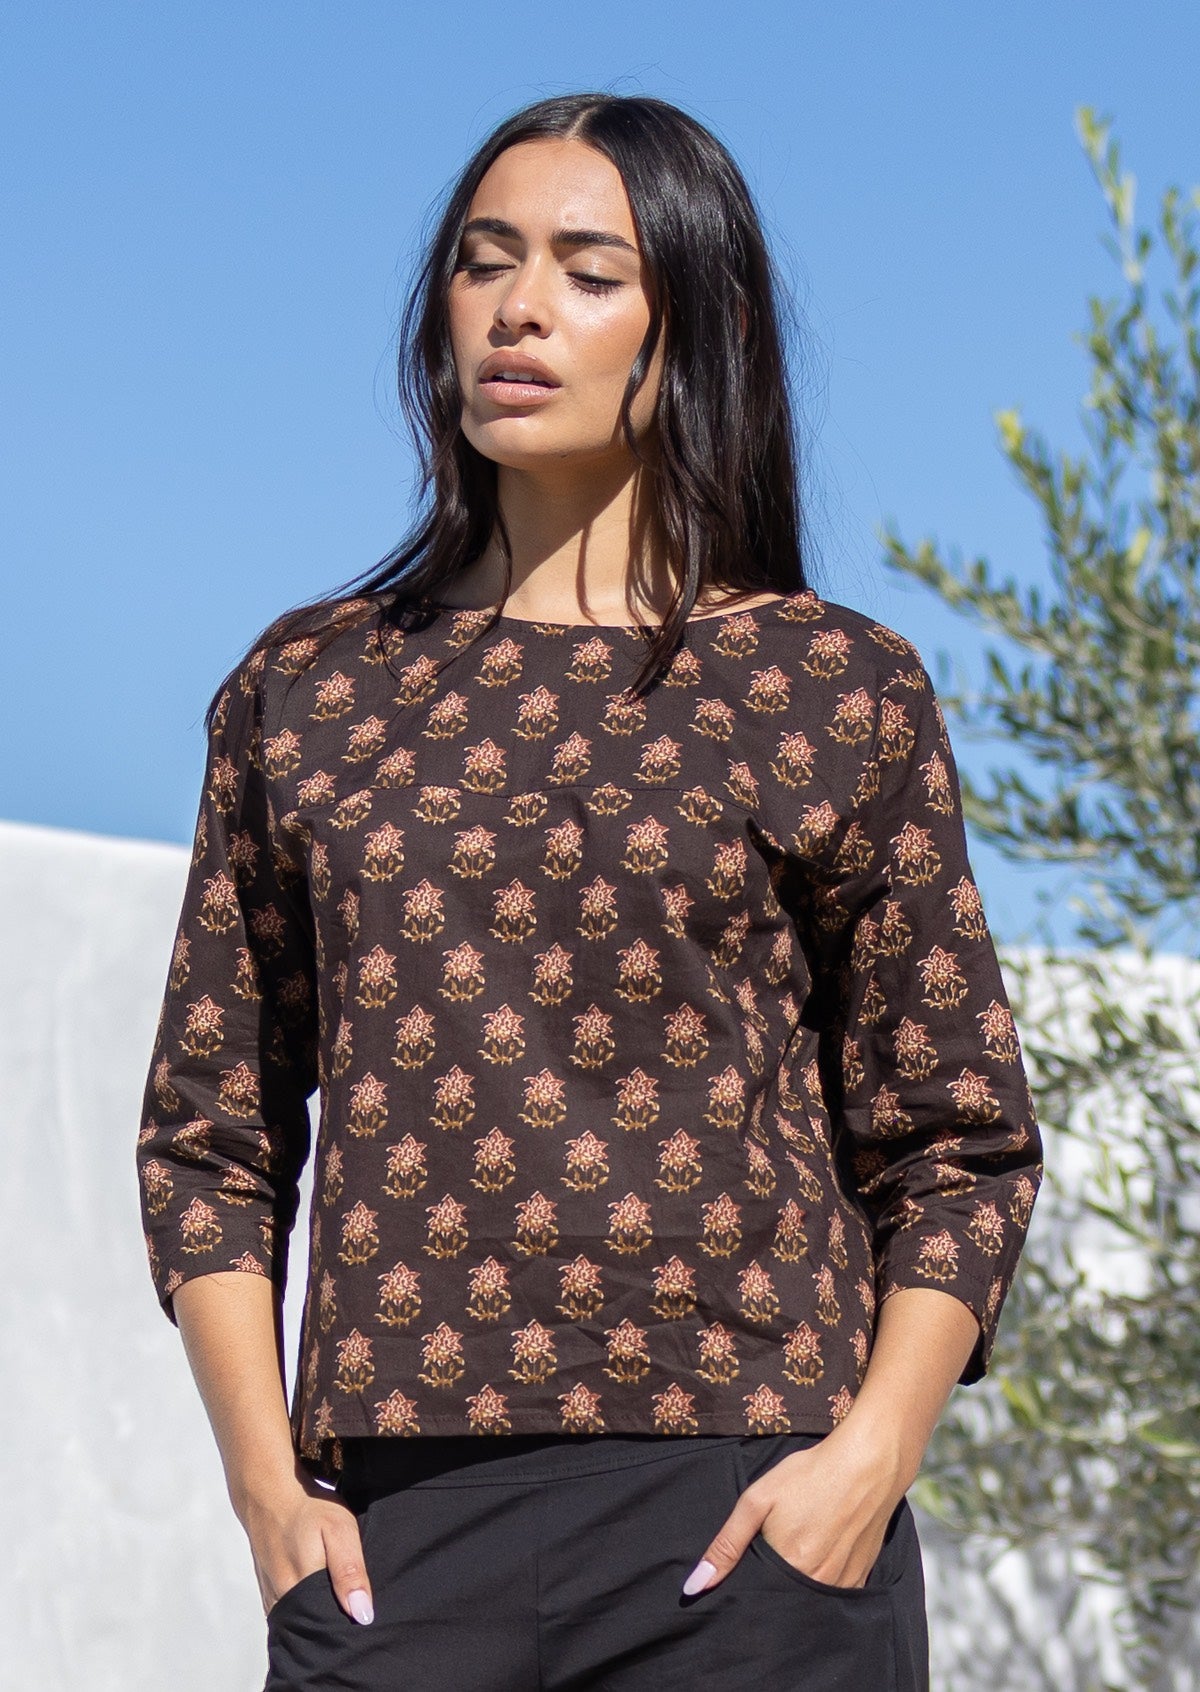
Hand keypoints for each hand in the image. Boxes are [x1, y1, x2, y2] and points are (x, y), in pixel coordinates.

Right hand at [238, 1471, 374, 1624]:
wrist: (269, 1493)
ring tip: (333, 1592)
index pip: (327, 1627)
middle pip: (313, 1625)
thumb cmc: (308, 1509)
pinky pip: (288, 1609)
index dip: (346, 1624)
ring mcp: (272, 1596)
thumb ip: (350, 1572)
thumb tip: (362, 1614)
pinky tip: (314, 1588)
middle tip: (350, 1600)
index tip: (361, 1616)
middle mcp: (281, 1601)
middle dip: (332, 1620)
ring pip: (299, 1618)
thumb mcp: (339, 1532)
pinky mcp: (267, 1589)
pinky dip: (302, 1605)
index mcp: (300, 1591)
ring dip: (316, 1612)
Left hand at [681, 1427, 906, 1595]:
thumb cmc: (810, 1476)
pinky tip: (821, 1550)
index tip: (745, 1567)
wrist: (868, 1463)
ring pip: (808, 1599)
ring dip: (797, 1585)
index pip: (757, 1596)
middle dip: (770, 1587)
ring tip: (799, 1547)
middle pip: (783, 1600)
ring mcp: (842, 1585)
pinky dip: (822, 1580)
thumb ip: (727, 1544)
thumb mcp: (758, 1500)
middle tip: (775, 1547)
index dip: (746, 1585)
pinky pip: (833, 1592)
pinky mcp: (861, 1578)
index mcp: (788, 1569)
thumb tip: (695, 1585)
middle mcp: (817, 1586)